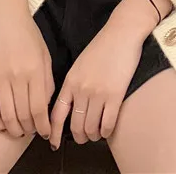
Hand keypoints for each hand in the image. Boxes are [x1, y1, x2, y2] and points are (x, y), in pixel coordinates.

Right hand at [0, 6, 54, 138]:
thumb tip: (45, 106)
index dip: (43, 125)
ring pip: (6, 116)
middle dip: (30, 129)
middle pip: (23, 115)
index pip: (39, 108)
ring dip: (14, 129)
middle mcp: (18, 76)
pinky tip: (1, 125)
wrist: (6, 17)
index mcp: (36, 71)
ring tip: (19, 131)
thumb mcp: (45, 55)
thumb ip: (47, 81)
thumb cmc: (29, 35)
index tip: (46, 132)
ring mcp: (0, 78)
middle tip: (32, 131)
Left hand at [48, 18, 143, 146]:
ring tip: (96, 134)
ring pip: (91, 127)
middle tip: (84, 138)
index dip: (54, 132)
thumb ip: (74, 83)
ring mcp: (98, 93)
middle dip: (79, 137)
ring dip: (93, 136)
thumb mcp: (81, 64)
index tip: (53, 143)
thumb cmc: (103, 46)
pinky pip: (107, 124)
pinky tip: (107, 130)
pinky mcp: (115, 95)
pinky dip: (106, 131)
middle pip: (75, 125)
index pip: (57, 114)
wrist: (122, 33)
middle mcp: (81, 89)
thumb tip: (71, 104)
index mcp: (70, 81)